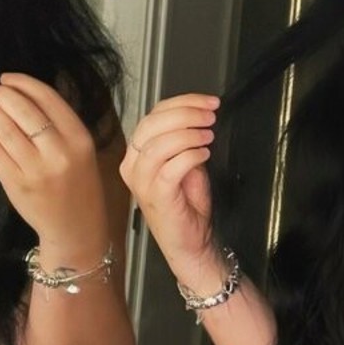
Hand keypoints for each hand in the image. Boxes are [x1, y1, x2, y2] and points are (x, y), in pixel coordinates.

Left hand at [0, 73, 109, 261]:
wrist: (77, 228)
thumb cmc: (77, 185)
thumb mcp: (82, 150)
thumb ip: (59, 123)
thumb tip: (23, 91)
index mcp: (80, 140)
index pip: (47, 98)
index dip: (22, 82)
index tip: (8, 79)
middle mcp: (60, 153)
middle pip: (21, 109)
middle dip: (2, 96)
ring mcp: (36, 170)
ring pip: (1, 127)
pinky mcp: (16, 184)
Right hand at [120, 93, 220, 280]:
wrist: (191, 242)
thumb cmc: (187, 204)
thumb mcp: (186, 163)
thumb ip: (185, 140)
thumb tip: (198, 116)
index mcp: (137, 153)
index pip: (153, 116)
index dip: (182, 103)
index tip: (209, 102)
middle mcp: (133, 166)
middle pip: (152, 125)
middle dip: (186, 114)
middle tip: (211, 116)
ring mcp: (142, 182)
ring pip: (159, 144)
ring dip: (188, 134)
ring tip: (209, 136)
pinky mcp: (156, 196)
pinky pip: (170, 167)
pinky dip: (190, 155)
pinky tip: (204, 155)